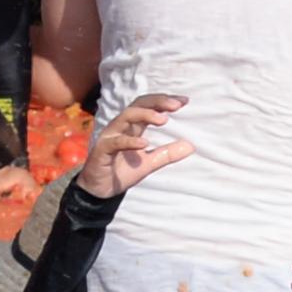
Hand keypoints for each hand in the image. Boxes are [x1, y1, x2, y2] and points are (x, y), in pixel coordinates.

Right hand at [76, 92, 193, 195]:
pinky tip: (144, 144)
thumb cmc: (123, 171)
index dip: (165, 101)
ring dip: (145, 115)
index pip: (148, 106)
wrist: (100, 191)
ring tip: (163, 120)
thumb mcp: (150, 163)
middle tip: (176, 105)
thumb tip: (191, 146)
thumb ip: (167, 154)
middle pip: (138, 104)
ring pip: (126, 116)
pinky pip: (116, 141)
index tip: (184, 101)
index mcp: (132, 126)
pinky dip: (130, 141)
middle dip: (157, 102)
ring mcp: (110, 136)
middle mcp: (121, 126)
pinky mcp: (102, 149)